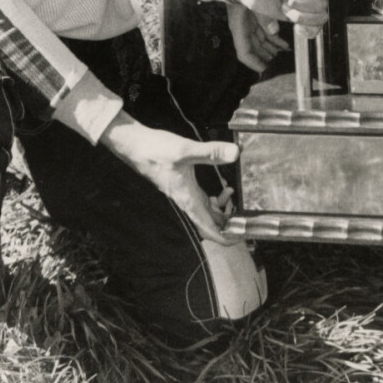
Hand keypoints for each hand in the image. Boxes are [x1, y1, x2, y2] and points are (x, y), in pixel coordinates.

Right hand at [100, 113, 236, 241]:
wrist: (136, 146)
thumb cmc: (156, 151)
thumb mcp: (185, 150)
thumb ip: (211, 152)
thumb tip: (235, 154)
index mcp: (189, 200)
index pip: (210, 230)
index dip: (228, 237)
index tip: (244, 235)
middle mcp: (187, 201)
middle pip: (212, 224)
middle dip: (230, 223)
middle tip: (246, 215)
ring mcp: (185, 194)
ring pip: (208, 212)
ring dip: (223, 210)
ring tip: (234, 194)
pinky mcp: (184, 185)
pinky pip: (203, 201)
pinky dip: (216, 199)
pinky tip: (223, 188)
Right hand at [227, 1, 286, 72]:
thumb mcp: (253, 5)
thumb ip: (264, 18)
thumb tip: (275, 31)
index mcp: (239, 29)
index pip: (244, 53)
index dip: (254, 63)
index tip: (264, 68)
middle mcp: (242, 28)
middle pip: (253, 49)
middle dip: (265, 55)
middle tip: (277, 58)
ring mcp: (247, 22)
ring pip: (260, 40)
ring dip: (271, 46)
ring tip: (283, 49)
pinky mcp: (253, 16)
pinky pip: (263, 31)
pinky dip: (273, 37)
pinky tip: (283, 40)